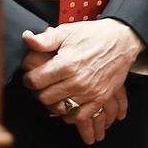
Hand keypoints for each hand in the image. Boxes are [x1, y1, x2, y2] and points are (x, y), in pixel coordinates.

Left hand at [21, 21, 143, 144]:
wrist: (121, 41)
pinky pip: (80, 116)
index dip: (28, 79)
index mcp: (66, 64)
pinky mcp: (100, 98)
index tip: (29, 76)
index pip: (36, 81)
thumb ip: (45, 39)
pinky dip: (69, 114)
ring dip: (51, 103)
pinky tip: (65, 106)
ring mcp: (90, 92)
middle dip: (38, 92)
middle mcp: (77, 81)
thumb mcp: (66, 31)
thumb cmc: (92, 35)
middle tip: (39, 85)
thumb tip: (26, 38)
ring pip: (60, 108)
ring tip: (51, 93)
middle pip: (45, 97)